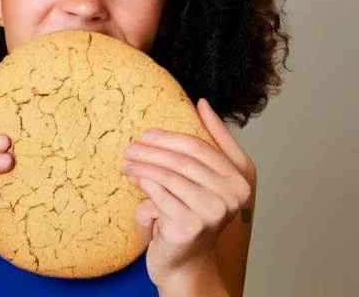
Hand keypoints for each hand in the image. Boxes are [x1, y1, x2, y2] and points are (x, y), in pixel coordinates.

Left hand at [121, 98, 252, 291]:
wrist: (186, 263)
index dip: (171, 137)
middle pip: (182, 160)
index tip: (148, 133)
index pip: (201, 147)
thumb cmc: (194, 216)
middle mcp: (232, 195)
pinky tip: (132, 180)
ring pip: (168, 175)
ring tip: (127, 161)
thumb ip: (212, 140)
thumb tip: (203, 103)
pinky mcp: (190, 226)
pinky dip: (142, 185)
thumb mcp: (207, 177)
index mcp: (239, 179)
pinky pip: (158, 194)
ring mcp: (213, 211)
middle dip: (152, 151)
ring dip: (142, 166)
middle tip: (131, 147)